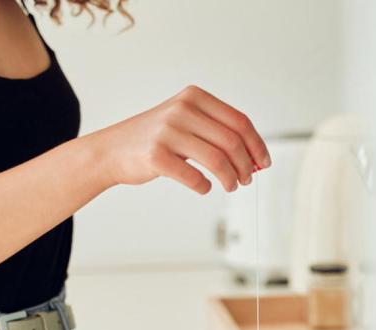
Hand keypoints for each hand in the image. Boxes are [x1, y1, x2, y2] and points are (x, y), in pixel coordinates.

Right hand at [91, 85, 271, 194]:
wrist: (111, 150)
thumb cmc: (155, 139)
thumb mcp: (185, 122)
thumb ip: (216, 132)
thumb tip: (254, 157)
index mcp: (194, 97)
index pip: (239, 121)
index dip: (257, 145)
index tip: (264, 162)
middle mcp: (182, 110)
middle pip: (232, 141)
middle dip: (246, 164)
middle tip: (247, 179)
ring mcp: (167, 131)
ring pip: (217, 160)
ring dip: (231, 178)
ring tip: (231, 185)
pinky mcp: (156, 155)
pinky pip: (194, 176)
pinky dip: (204, 186)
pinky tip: (204, 187)